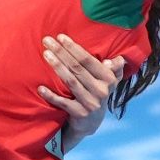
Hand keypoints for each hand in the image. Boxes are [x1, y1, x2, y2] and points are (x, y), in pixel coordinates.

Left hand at [38, 34, 123, 149]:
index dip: (74, 48)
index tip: (60, 37)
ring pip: (70, 82)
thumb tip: (119, 59)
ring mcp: (91, 103)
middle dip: (61, 52)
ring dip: (57, 67)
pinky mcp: (79, 114)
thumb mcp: (109, 82)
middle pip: (77, 68)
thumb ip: (115, 70)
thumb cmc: (96, 93)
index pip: (88, 60)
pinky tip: (40, 87)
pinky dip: (51, 95)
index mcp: (108, 79)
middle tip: (47, 41)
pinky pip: (63, 103)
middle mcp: (101, 91)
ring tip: (45, 55)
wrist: (90, 123)